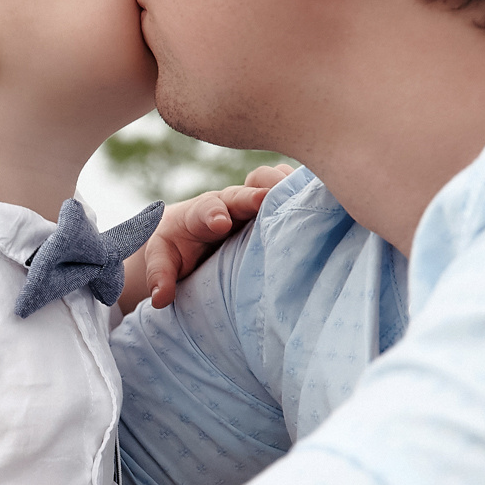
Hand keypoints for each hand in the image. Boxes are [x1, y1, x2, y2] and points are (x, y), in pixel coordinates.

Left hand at [121, 163, 294, 312]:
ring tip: (306, 193)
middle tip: (269, 200)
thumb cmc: (174, 248)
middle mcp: (230, 203)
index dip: (214, 213)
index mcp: (200, 213)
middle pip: (245, 192)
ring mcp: (255, 205)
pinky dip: (303, 193)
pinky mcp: (273, 211)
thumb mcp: (160, 259)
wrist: (189, 236)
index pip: (207, 208)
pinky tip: (324, 199)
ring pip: (271, 186)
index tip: (221, 223)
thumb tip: (161, 299)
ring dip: (285, 188)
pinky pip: (289, 194)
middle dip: (256, 194)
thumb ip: (159, 275)